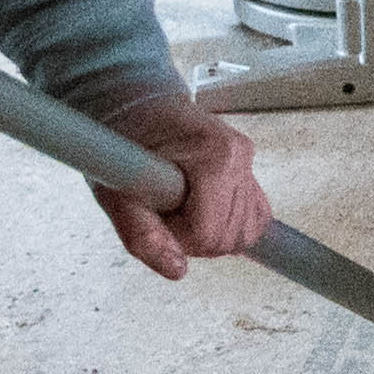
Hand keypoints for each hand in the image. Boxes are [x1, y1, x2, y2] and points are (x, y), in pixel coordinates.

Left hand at [90, 89, 272, 278]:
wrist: (134, 101)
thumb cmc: (123, 139)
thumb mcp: (118, 192)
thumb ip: (144, 235)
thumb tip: (178, 271)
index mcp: (215, 158)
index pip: (210, 233)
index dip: (177, 236)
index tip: (155, 214)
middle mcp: (240, 157)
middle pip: (230, 236)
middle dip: (194, 237)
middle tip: (164, 211)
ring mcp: (248, 161)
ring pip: (246, 232)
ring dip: (210, 232)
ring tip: (179, 206)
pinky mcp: (249, 166)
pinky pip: (255, 216)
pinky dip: (229, 224)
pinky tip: (200, 210)